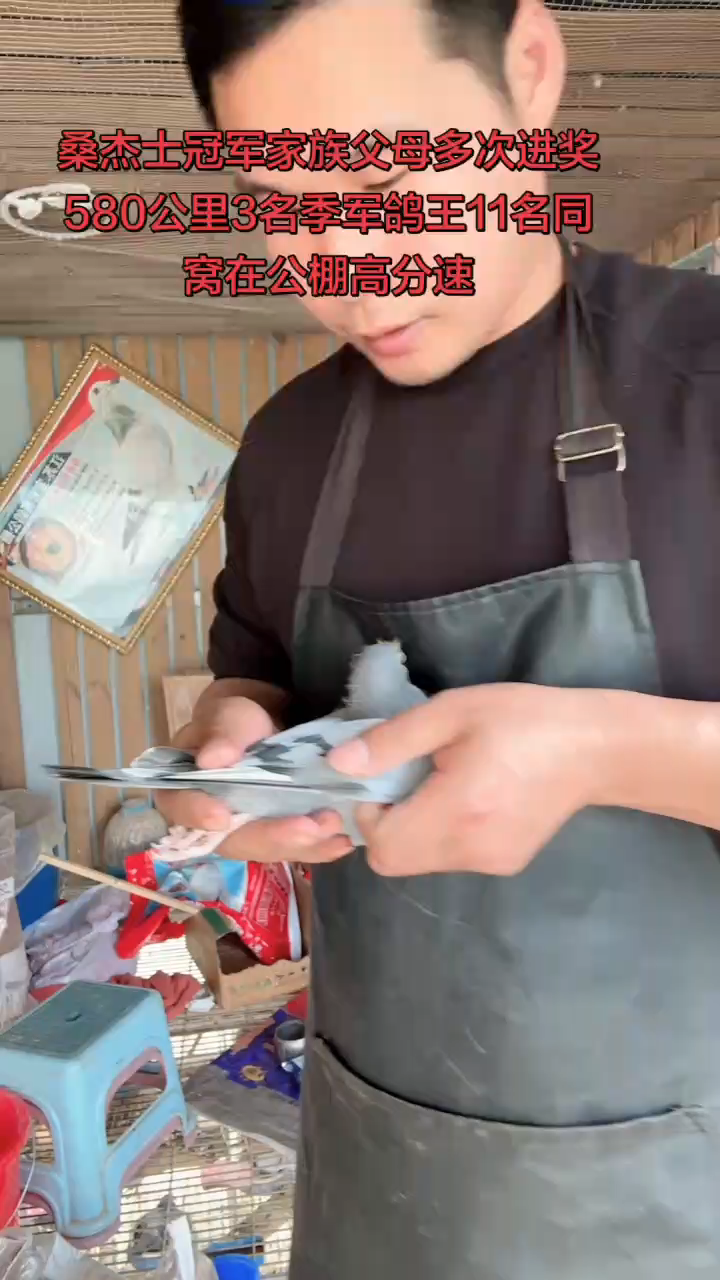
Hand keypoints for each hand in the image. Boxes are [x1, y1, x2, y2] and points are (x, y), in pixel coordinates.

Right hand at [155, 696, 352, 863]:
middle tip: (308, 827)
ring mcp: (246, 833)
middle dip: (273, 835)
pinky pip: (294, 847)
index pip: (181, 808)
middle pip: (235, 839)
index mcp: (183, 791)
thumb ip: (222, 735)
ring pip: (269, 848)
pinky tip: (341, 842)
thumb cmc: (235, 720)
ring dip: (303, 844)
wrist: (265, 724)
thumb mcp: (228, 716)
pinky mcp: (276, 835)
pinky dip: (319, 847)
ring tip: (334, 829)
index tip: (222, 816)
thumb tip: (211, 758)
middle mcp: (210, 823)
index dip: (198, 815)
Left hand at [328, 683, 619, 875]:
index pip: (380, 844)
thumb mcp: (454, 711)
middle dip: (385, 823)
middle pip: (393, 860)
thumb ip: (392, 741)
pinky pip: (449, 858)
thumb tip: (337, 764)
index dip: (367, 811)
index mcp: (456, 812)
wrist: (596, 748)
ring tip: (442, 781)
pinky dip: (440, 833)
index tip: (384, 774)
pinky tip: (468, 796)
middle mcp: (470, 851)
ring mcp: (490, 864)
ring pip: (420, 861)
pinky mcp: (505, 864)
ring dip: (413, 827)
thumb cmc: (524, 720)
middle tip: (407, 778)